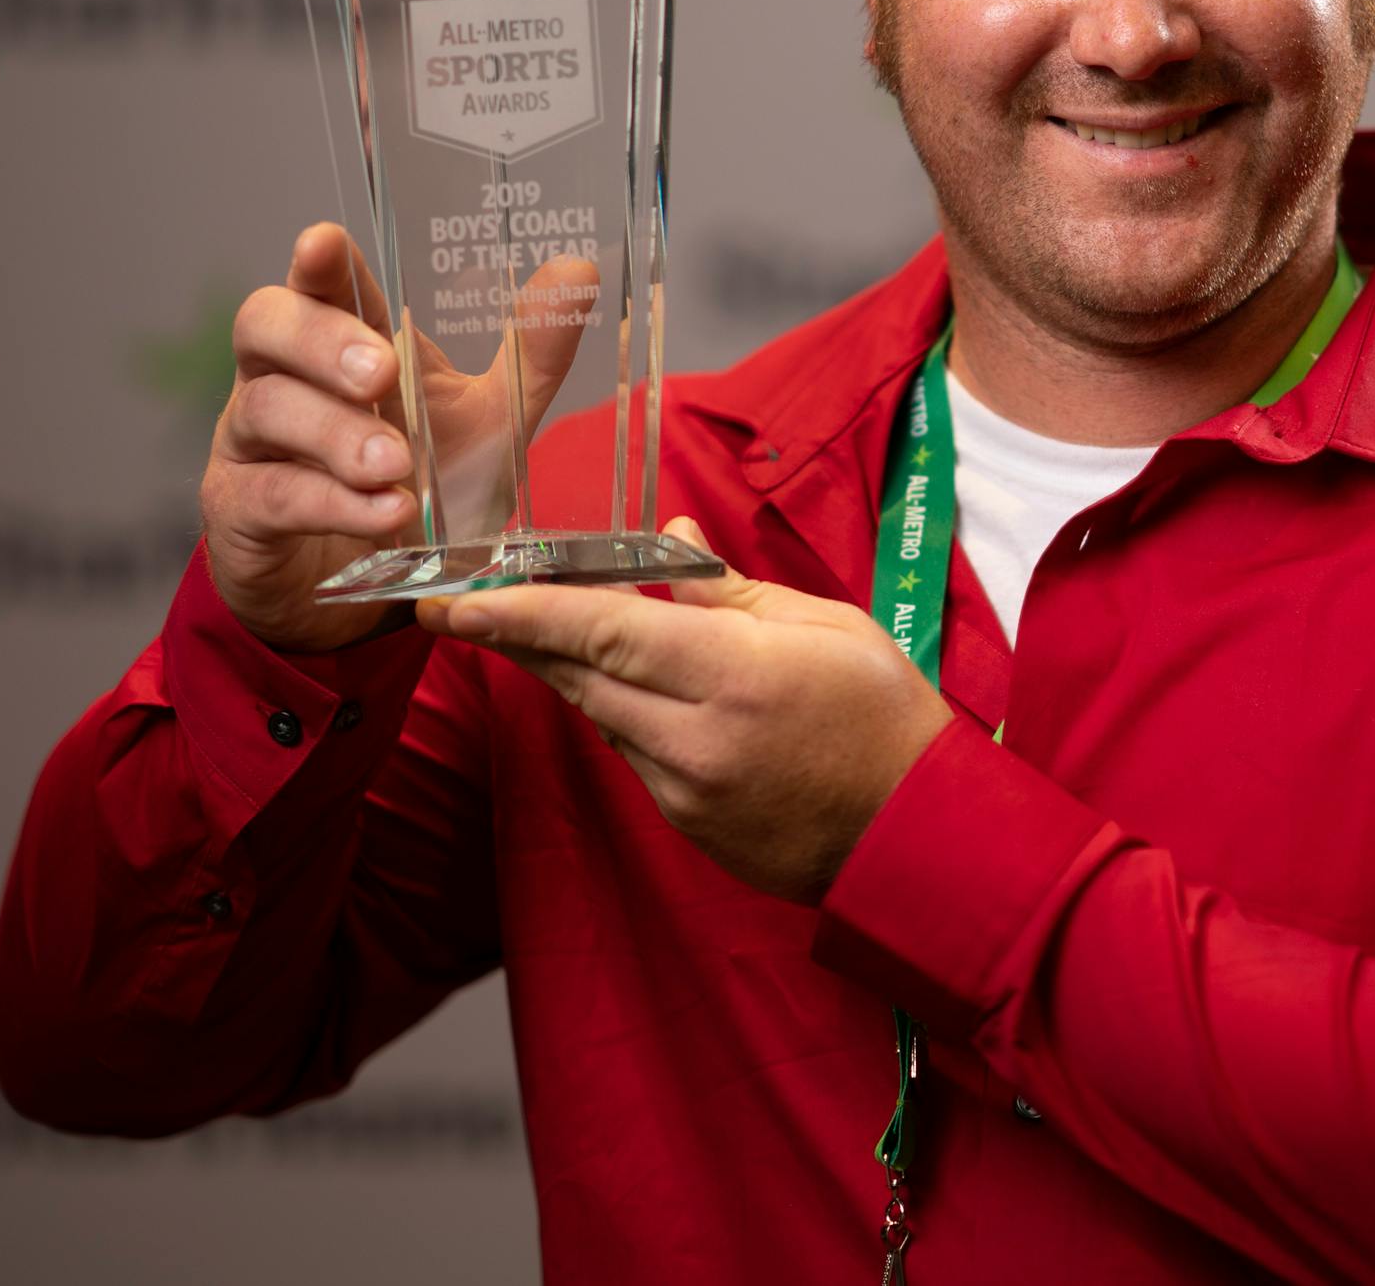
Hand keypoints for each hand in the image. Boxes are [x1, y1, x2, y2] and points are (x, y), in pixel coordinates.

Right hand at [200, 222, 592, 651]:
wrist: (374, 582)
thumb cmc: (424, 476)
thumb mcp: (491, 418)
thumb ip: (532, 354)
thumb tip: (577, 270)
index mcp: (340, 337)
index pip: (319, 282)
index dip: (317, 263)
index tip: (324, 244)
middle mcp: (283, 376)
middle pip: (266, 327)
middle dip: (322, 343)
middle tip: (381, 372)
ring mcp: (253, 443)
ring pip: (267, 410)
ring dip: (338, 435)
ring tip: (396, 465)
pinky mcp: (244, 511)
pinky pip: (275, 495)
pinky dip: (335, 504)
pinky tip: (387, 512)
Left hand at [418, 519, 954, 901]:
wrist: (918, 835)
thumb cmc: (884, 713)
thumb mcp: (821, 625)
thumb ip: (729, 588)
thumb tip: (670, 539)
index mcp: (731, 675)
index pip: (600, 631)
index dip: (519, 611)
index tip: (455, 599)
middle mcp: (693, 739)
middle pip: (578, 675)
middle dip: (514, 637)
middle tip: (458, 604)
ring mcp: (685, 792)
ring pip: (600, 716)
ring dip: (569, 671)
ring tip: (539, 628)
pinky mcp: (686, 825)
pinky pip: (633, 756)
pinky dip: (621, 714)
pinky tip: (632, 688)